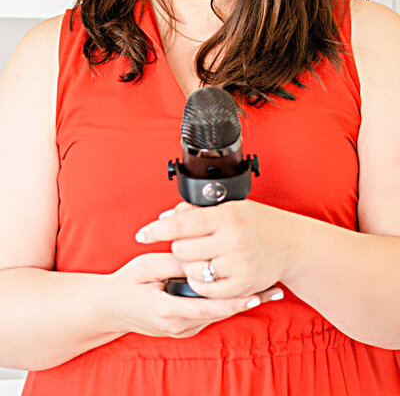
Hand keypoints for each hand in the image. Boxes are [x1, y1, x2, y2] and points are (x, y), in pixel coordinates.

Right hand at [105, 252, 282, 338]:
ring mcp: (182, 329)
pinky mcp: (184, 326)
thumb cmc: (126, 284)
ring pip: (217, 315)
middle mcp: (178, 325)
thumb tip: (199, 256)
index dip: (232, 300)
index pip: (207, 307)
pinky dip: (226, 303)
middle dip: (247, 300)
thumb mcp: (147, 267)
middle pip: (219, 313)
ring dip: (240, 301)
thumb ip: (174, 263)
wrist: (108, 308)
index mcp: (168, 311)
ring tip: (267, 290)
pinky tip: (244, 292)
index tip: (253, 294)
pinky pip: (210, 314)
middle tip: (273, 290)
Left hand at [134, 199, 294, 299]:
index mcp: (227, 216)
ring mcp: (237, 265)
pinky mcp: (242, 287)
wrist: (292, 244)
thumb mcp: (229, 207)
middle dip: (180, 246)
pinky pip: (207, 290)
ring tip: (202, 257)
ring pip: (192, 271)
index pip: (181, 223)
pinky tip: (207, 273)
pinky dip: (201, 283)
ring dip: (190, 265)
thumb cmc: (258, 222)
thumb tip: (166, 217)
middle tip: (191, 243)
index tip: (142, 234)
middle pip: (182, 249)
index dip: (157, 229)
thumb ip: (196, 212)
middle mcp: (232, 240)